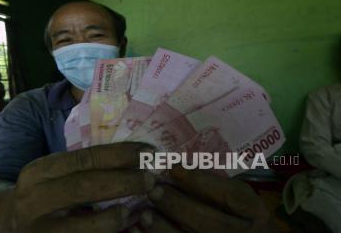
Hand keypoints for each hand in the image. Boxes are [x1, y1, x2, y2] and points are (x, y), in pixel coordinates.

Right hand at [10, 142, 154, 231]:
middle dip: (124, 181)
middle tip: (152, 178)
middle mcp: (34, 200)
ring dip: (118, 216)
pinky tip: (126, 226)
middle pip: (85, 187)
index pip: (83, 159)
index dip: (118, 155)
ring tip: (139, 208)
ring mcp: (40, 230)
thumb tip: (132, 156)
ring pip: (86, 225)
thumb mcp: (50, 174)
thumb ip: (80, 167)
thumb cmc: (41, 193)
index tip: (147, 152)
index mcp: (37, 172)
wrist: (7, 223)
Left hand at [137, 166, 276, 231]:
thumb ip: (215, 186)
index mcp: (254, 213)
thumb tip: (175, 169)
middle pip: (209, 224)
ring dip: (163, 229)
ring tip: (144, 215)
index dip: (199, 181)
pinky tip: (138, 230)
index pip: (231, 196)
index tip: (173, 167)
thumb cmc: (239, 217)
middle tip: (153, 190)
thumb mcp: (238, 199)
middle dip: (178, 206)